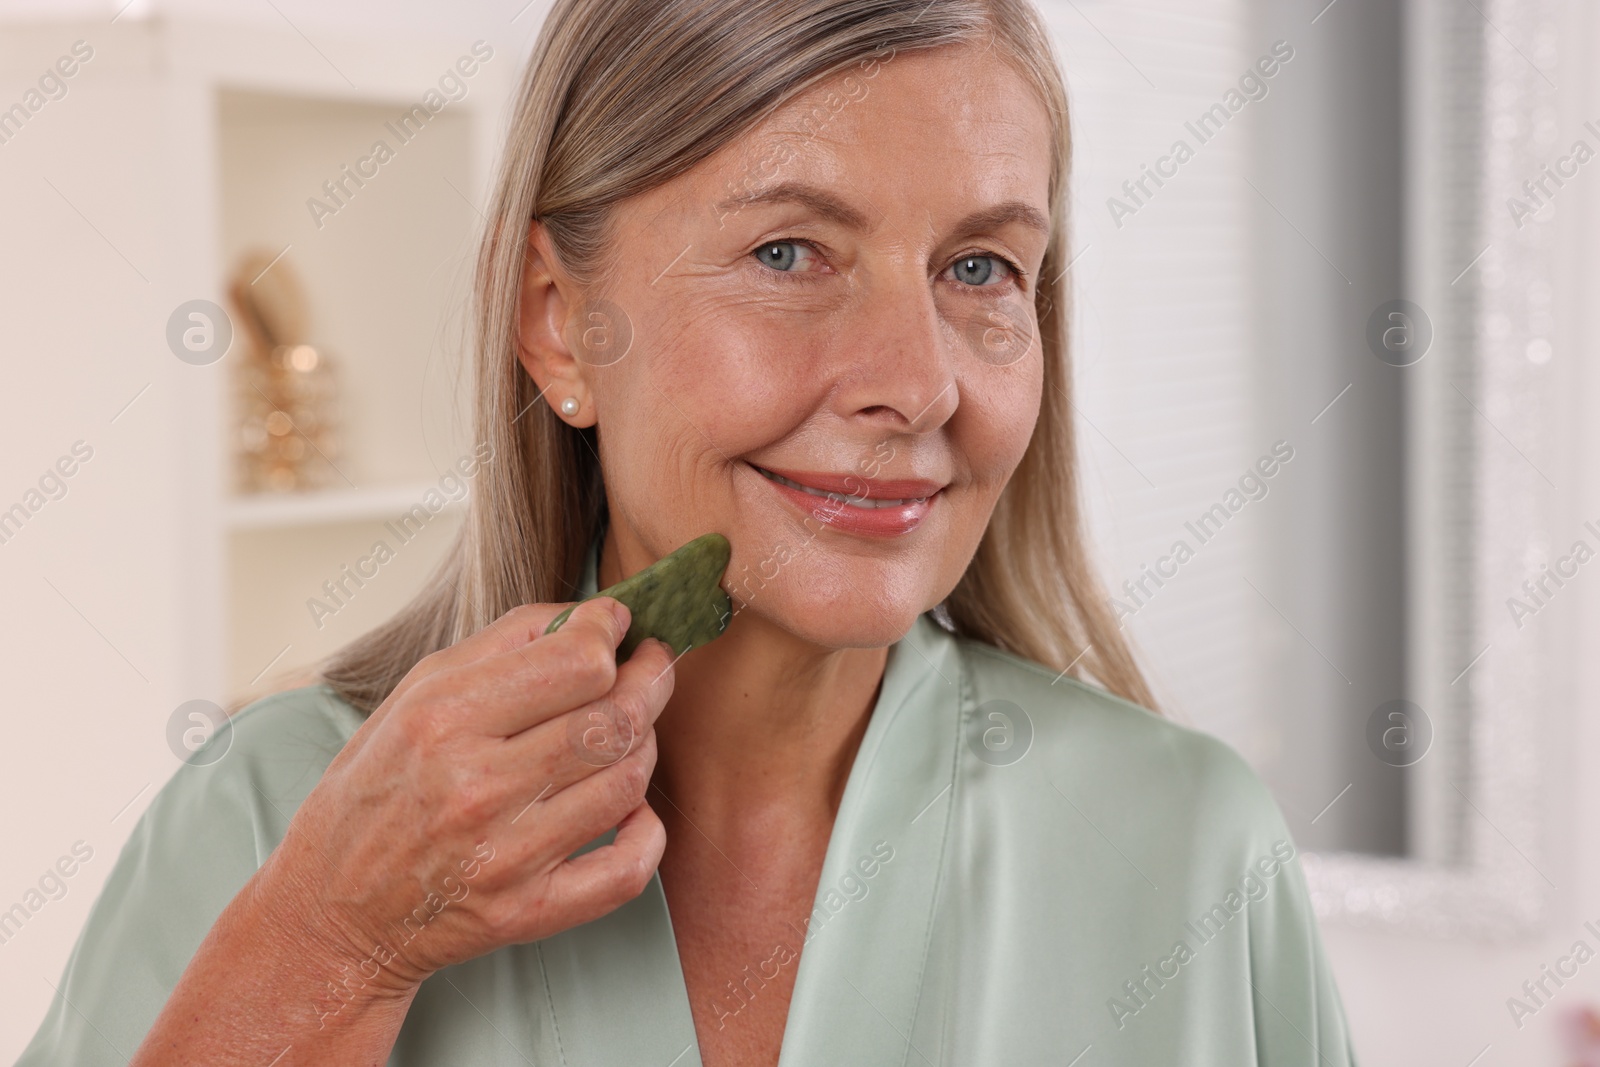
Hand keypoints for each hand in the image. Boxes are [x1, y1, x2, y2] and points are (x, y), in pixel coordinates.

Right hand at [257, 596, 674, 1000]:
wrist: (331, 910)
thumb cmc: (377, 789)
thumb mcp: (414, 694)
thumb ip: (504, 642)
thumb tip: (590, 614)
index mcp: (443, 720)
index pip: (575, 662)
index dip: (611, 633)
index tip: (616, 625)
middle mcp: (476, 787)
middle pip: (613, 718)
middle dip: (651, 679)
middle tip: (650, 667)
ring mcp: (505, 856)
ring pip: (627, 781)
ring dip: (645, 744)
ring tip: (632, 729)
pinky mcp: (526, 912)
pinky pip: (626, 870)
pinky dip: (648, 833)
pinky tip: (631, 809)